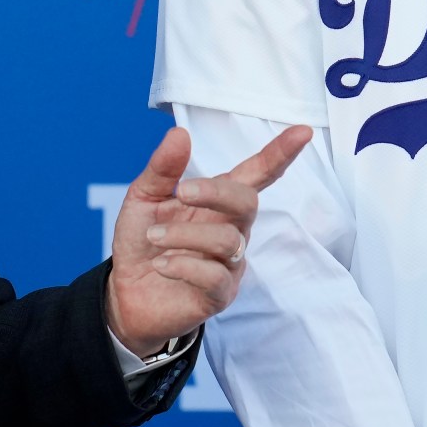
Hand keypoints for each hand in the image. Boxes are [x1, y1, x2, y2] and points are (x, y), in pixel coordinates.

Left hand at [106, 125, 311, 357]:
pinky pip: (215, 276)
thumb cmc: (142, 242)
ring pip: (227, 241)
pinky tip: (161, 265)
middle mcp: (231, 229)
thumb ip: (163, 169)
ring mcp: (229, 264)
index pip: (257, 175)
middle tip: (181, 192)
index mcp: (218, 202)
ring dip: (184, 235)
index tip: (302, 131)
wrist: (124, 294)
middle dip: (217, 192)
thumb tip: (179, 133)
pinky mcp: (220, 294)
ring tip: (153, 237)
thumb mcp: (144, 198)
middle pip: (248, 203)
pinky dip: (184, 266)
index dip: (280, 154)